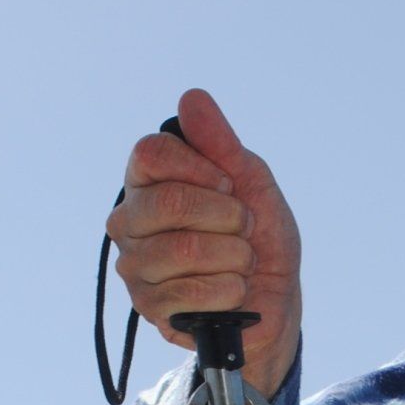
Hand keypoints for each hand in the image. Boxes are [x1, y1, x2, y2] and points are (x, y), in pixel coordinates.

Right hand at [107, 89, 300, 396]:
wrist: (274, 301)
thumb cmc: (258, 237)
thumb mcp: (251, 182)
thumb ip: (221, 143)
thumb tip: (192, 97)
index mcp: (148, 181)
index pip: (152, 154)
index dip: (202, 168)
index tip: (230, 186)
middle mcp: (130, 220)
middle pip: (168, 201)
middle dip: (227, 216)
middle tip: (244, 228)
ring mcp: (134, 265)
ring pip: (183, 249)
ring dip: (233, 257)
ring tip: (241, 263)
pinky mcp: (147, 307)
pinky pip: (188, 292)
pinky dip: (227, 290)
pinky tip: (233, 291)